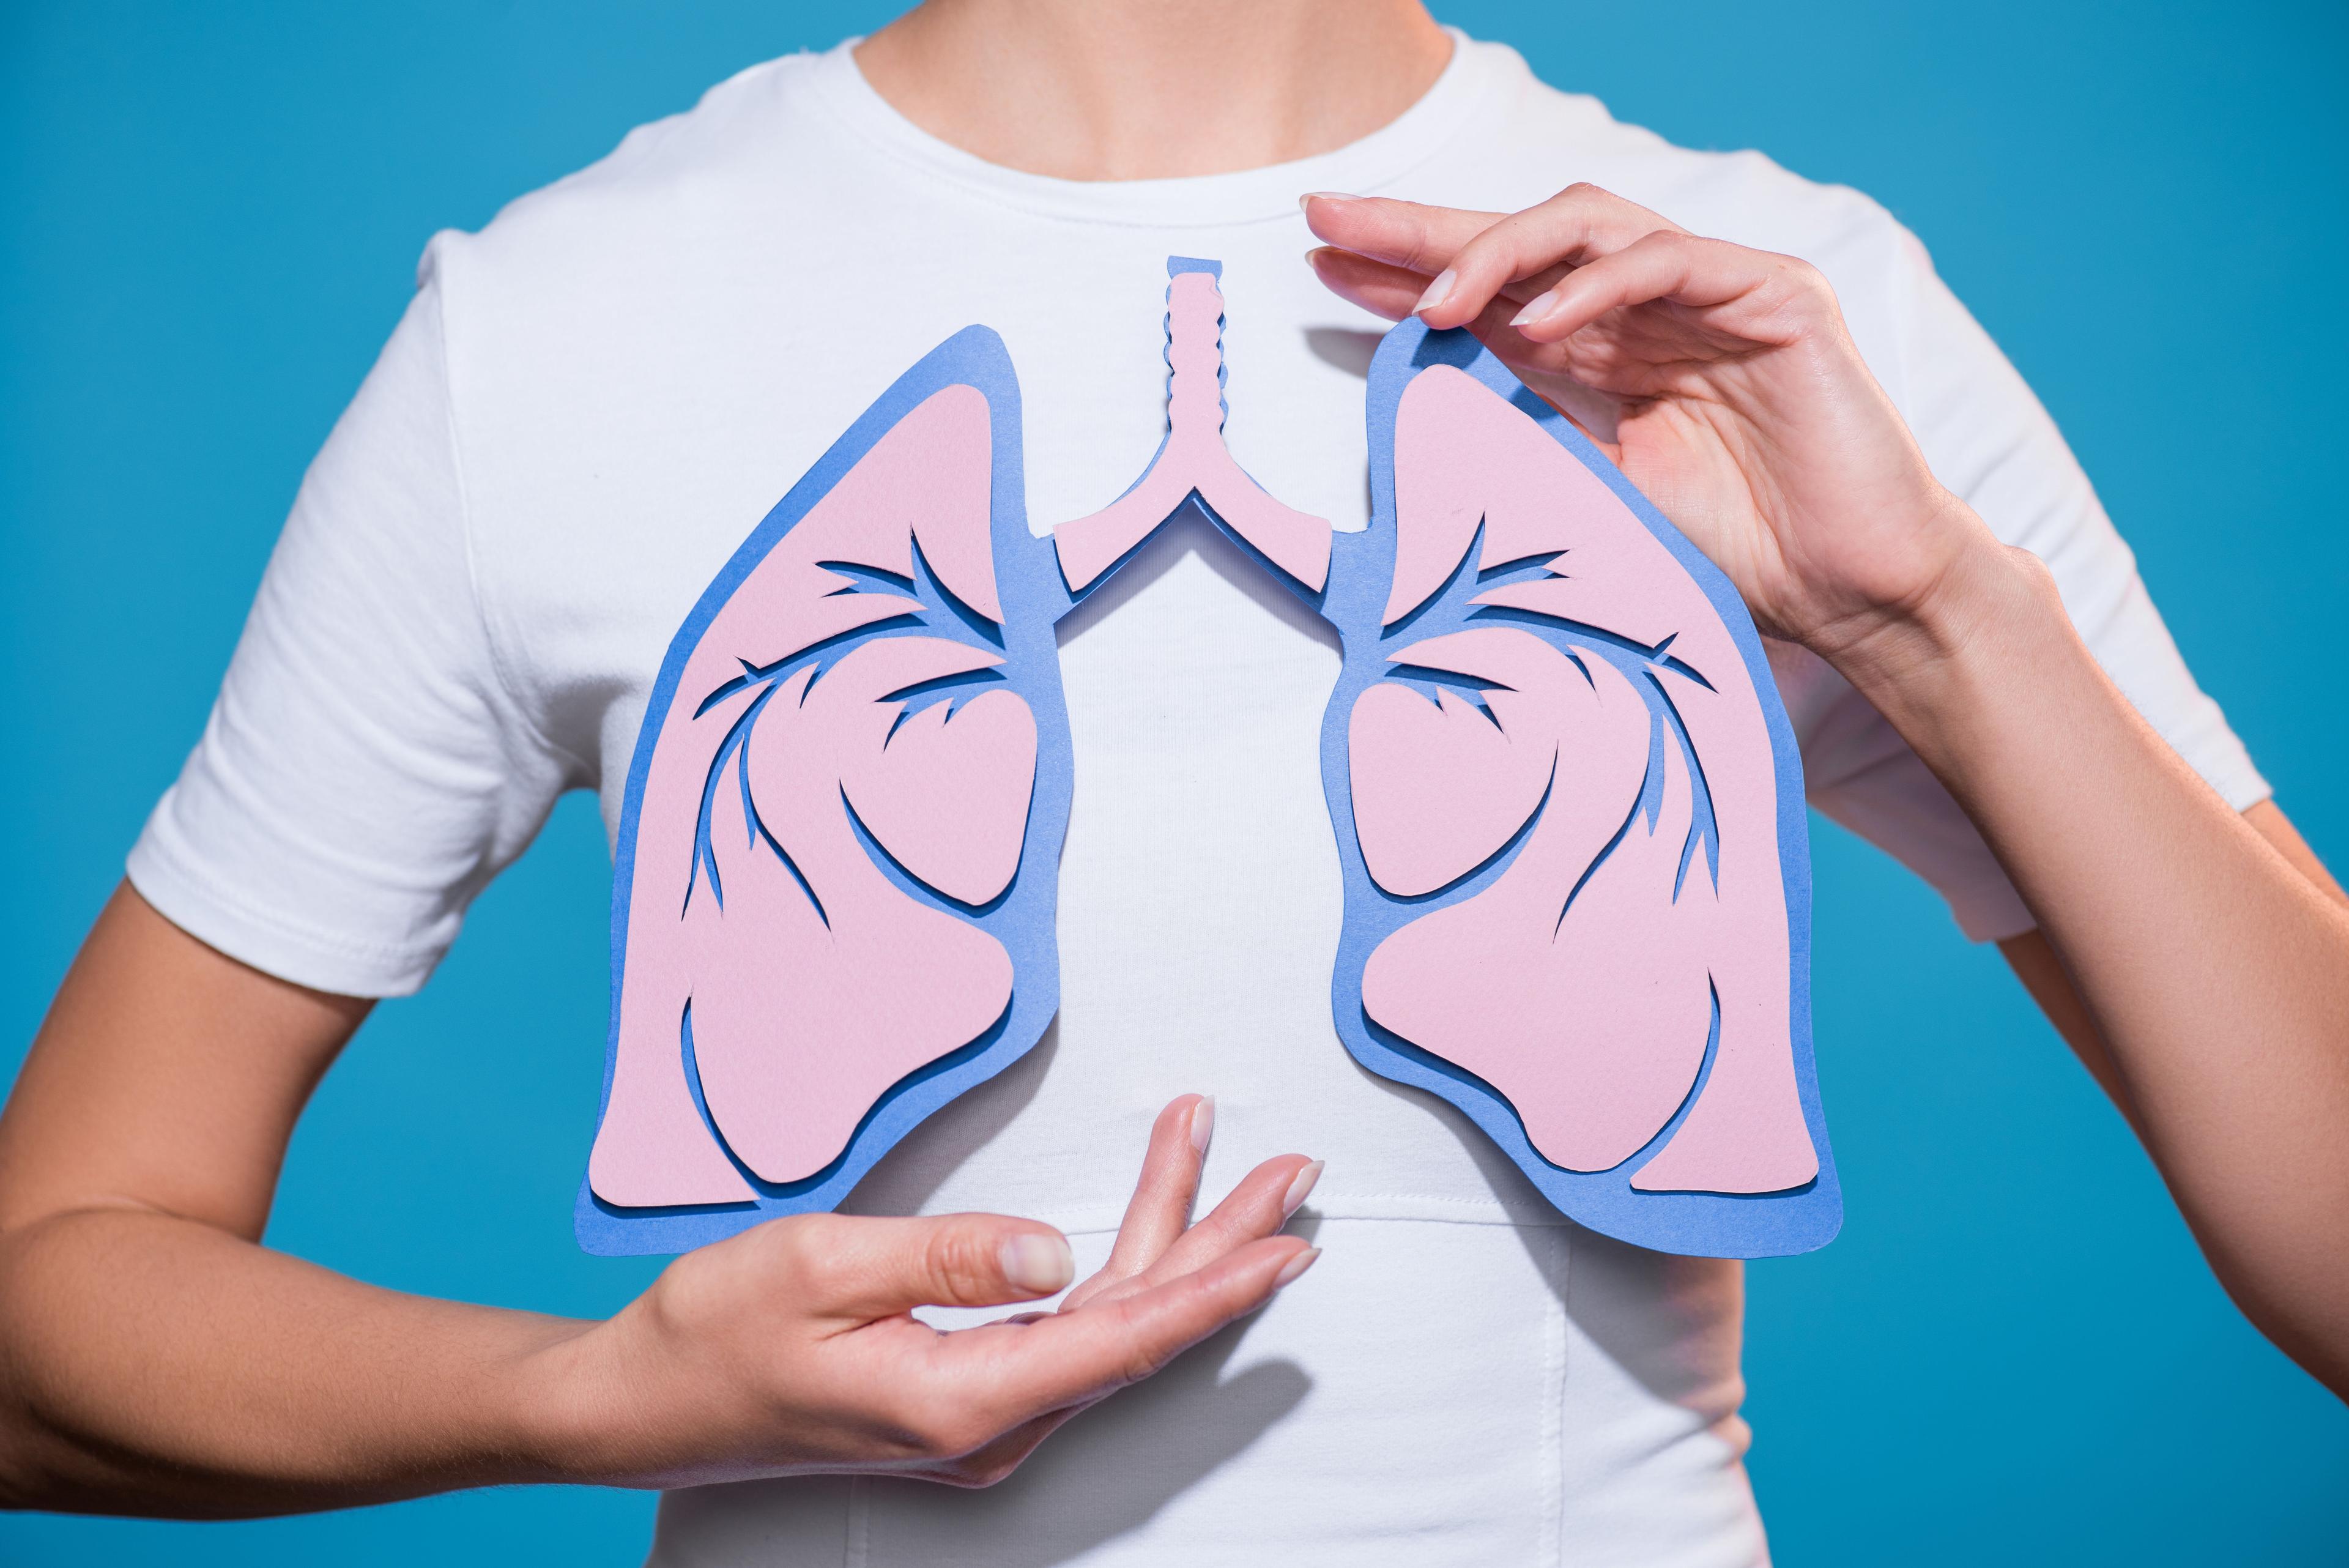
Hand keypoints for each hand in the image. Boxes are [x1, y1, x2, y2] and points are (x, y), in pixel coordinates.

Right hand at [538, 1096, 1320, 1489]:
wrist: (643, 1402)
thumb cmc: (716, 1331)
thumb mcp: (820, 1269)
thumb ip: (946, 1257)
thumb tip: (1056, 1250)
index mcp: (961, 1401)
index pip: (1121, 1339)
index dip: (1214, 1287)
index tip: (1285, 1242)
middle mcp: (990, 1424)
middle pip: (1137, 1328)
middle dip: (1219, 1244)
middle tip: (1291, 1175)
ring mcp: (980, 1416)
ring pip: (1109, 1321)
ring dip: (1166, 1236)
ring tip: (1214, 1152)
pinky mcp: (965, 1394)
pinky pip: (1070, 1327)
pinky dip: (1115, 1260)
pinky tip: (1140, 1212)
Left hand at [1304, 185, 2007, 670]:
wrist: (1851, 596)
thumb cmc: (1735, 559)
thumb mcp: (1593, 493)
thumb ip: (1520, 438)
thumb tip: (1413, 416)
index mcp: (1608, 353)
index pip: (1493, 294)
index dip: (1408, 274)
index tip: (1322, 270)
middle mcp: (1654, 308)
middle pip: (1523, 241)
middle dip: (1422, 232)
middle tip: (1330, 226)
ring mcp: (1717, 291)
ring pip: (1589, 226)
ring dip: (1499, 253)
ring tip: (1432, 301)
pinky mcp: (1777, 296)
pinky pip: (1668, 260)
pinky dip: (1597, 286)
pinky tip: (1537, 324)